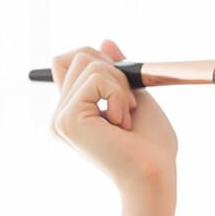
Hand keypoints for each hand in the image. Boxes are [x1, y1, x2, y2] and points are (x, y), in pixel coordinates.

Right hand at [49, 39, 177, 193]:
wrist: (155, 174)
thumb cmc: (152, 146)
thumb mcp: (134, 96)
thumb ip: (116, 71)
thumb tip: (104, 41)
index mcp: (73, 112)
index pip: (66, 61)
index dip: (97, 60)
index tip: (122, 84)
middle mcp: (60, 116)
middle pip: (77, 56)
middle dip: (113, 72)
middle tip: (127, 107)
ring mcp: (60, 118)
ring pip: (87, 62)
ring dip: (118, 85)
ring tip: (125, 118)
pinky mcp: (67, 120)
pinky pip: (96, 78)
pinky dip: (117, 94)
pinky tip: (121, 124)